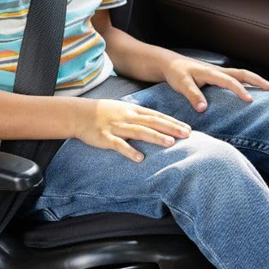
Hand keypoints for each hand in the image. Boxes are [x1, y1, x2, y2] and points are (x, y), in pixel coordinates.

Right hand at [73, 99, 191, 162]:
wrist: (79, 114)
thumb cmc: (105, 113)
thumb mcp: (124, 110)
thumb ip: (141, 116)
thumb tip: (159, 123)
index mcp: (133, 110)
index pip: (157, 116)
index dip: (173, 122)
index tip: (188, 128)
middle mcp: (128, 117)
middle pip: (153, 122)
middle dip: (171, 128)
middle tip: (187, 134)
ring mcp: (117, 127)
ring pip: (139, 132)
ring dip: (155, 137)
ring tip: (170, 143)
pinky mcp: (106, 137)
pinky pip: (119, 145)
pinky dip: (129, 151)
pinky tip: (140, 158)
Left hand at [162, 57, 268, 111]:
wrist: (170, 63)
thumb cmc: (176, 73)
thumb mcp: (181, 84)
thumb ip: (192, 95)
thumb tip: (203, 109)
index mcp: (210, 72)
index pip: (229, 81)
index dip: (240, 90)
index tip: (250, 100)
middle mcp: (218, 70)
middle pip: (242, 73)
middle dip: (258, 80)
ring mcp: (219, 72)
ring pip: (241, 74)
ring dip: (255, 80)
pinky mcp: (217, 75)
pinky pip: (236, 77)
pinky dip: (247, 81)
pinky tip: (253, 88)